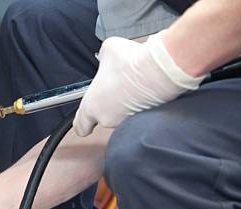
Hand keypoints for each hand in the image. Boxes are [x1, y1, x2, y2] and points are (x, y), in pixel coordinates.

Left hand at [74, 31, 204, 136]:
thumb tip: (105, 57)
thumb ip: (103, 57)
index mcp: (91, 107)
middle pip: (103, 118)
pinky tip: (146, 90)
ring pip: (121, 116)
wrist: (160, 69)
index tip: (86, 119)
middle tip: (115, 90)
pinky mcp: (145, 120)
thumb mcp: (108, 49)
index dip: (82, 123)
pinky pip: (139, 114)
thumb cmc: (132, 62)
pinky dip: (141, 105)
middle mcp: (107, 119)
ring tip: (133, 86)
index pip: (80, 127)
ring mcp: (126, 121)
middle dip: (108, 106)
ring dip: (125, 105)